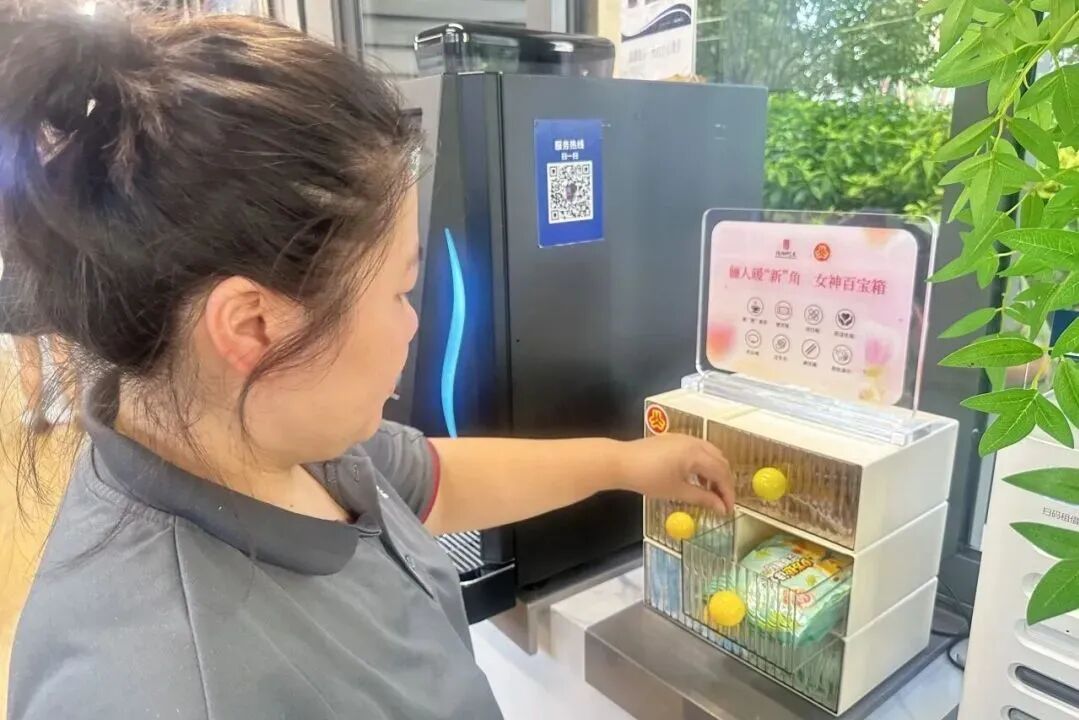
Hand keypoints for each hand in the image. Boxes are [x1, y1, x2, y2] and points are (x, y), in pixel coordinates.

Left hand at [617, 433, 733, 513]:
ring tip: (709, 492)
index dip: (727, 493)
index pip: (722, 473)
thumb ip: (702, 498)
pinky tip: (695, 479)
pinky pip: (698, 450)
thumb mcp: (676, 491)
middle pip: (720, 461)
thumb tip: (721, 507)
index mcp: (696, 454)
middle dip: (723, 482)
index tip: (728, 509)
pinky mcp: (674, 439)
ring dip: (714, 472)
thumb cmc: (647, 478)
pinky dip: (702, 465)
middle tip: (721, 501)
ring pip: (710, 454)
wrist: (620, 462)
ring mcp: (684, 438)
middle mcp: (694, 442)